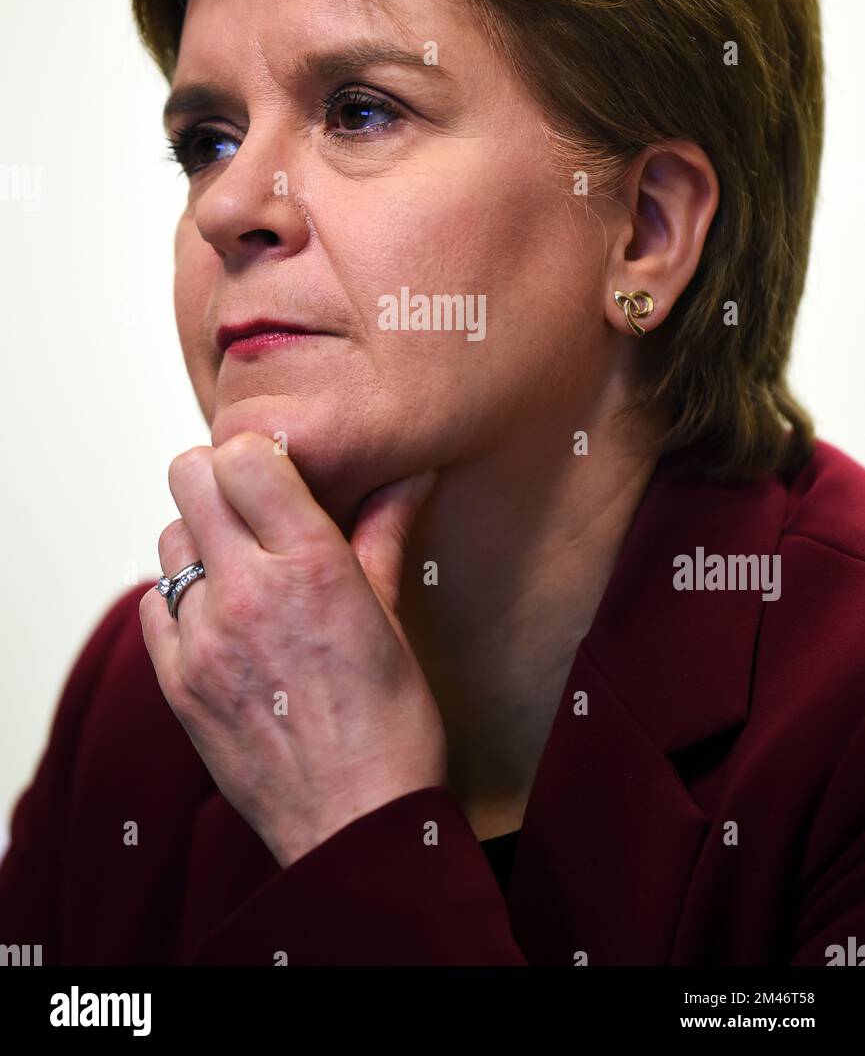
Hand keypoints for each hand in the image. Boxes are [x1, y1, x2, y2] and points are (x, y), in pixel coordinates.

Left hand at [139, 432, 445, 867]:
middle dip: (219, 482)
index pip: (244, 456)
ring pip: (169, 538)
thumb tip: (410, 472)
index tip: (279, 475)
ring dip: (201, 541)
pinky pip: (155, 602)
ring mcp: (203, 637)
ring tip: (243, 572)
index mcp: (311, 565)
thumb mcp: (392, 616)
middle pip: (189, 477)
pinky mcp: (175, 680)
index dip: (259, 456)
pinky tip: (223, 622)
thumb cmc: (390, 725)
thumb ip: (384, 531)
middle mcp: (248, 590)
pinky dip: (182, 599)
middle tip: (251, 510)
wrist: (353, 823)